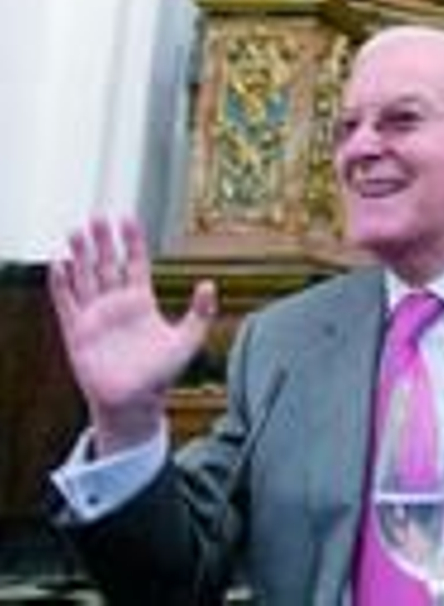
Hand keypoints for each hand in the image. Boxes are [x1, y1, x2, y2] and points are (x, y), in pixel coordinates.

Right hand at [47, 216, 216, 455]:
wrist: (135, 401)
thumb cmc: (161, 374)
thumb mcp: (188, 339)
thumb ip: (201, 311)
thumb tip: (209, 284)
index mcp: (141, 301)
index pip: (134, 262)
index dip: (132, 241)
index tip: (128, 218)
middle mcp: (116, 304)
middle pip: (106, 264)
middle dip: (102, 240)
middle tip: (97, 216)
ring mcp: (96, 316)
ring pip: (85, 278)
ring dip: (80, 255)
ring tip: (75, 231)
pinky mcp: (78, 332)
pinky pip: (66, 303)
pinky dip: (62, 284)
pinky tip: (60, 264)